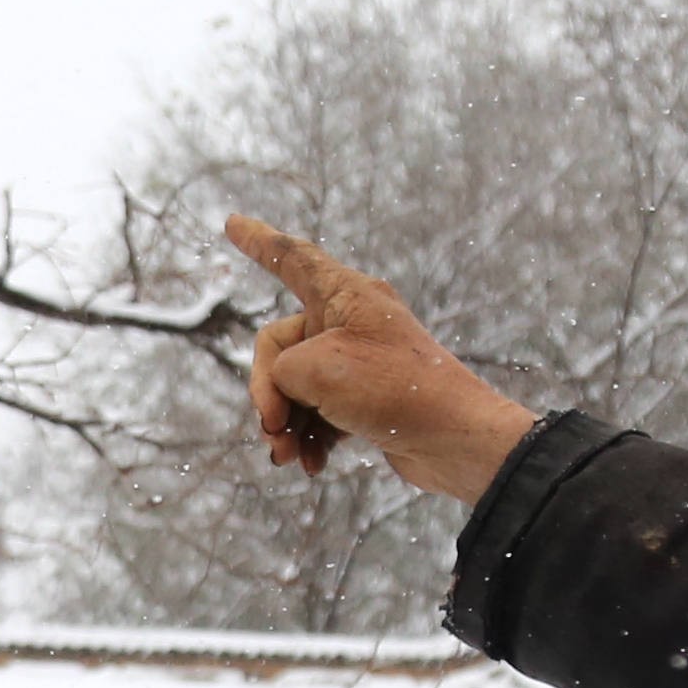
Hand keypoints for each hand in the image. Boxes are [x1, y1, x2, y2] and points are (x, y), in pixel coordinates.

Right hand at [225, 214, 539, 504]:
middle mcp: (350, 321)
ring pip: (296, 386)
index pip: (291, 258)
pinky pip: (319, 411)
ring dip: (286, 424)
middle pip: (279, 347)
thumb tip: (284, 400)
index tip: (231, 222)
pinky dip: (310, 437)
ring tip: (287, 456)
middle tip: (273, 428)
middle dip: (269, 393)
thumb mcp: (314, 370)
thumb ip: (278, 372)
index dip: (258, 241)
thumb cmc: (393, 391)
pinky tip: (311, 465)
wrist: (455, 440)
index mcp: (344, 294)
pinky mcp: (365, 399)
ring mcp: (358, 361)